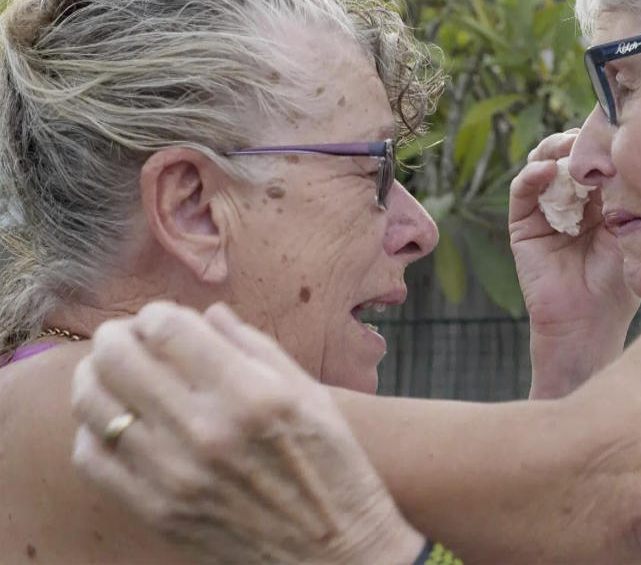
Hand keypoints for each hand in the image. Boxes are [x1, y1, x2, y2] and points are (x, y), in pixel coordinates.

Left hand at [71, 302, 423, 564]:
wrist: (334, 553)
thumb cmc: (333, 467)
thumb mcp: (311, 394)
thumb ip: (256, 347)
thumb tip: (207, 315)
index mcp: (251, 393)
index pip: (167, 327)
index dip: (158, 313)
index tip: (164, 320)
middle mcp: (207, 431)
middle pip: (118, 359)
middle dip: (116, 336)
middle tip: (126, 337)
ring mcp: (175, 475)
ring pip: (94, 405)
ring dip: (95, 377)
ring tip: (112, 374)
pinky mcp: (156, 511)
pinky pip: (92, 459)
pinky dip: (93, 429)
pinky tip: (115, 422)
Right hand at [510, 130, 640, 397]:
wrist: (588, 324)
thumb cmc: (617, 284)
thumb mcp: (629, 231)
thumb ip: (622, 194)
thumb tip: (623, 150)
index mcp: (600, 201)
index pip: (596, 158)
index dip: (601, 141)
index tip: (615, 125)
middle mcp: (571, 202)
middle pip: (568, 154)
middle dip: (579, 140)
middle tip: (592, 134)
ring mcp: (544, 211)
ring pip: (542, 164)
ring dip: (554, 150)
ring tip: (570, 148)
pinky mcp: (522, 225)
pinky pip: (522, 190)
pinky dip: (533, 175)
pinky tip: (548, 170)